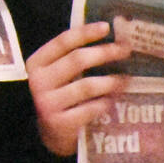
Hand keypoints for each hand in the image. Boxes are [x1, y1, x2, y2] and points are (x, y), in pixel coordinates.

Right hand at [27, 22, 129, 156]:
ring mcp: (48, 103)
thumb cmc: (60, 97)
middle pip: (77, 60)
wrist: (50, 135)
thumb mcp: (57, 75)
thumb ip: (72, 58)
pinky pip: (90, 109)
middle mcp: (39, 81)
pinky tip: (115, 100)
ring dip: (110, 80)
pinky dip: (105, 103)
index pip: (62, 42)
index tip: (107, 27)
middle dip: (105, 52)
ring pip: (87, 85)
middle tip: (125, 50)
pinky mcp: (61, 123)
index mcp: (36, 64)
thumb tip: (107, 36)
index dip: (85, 33)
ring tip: (126, 78)